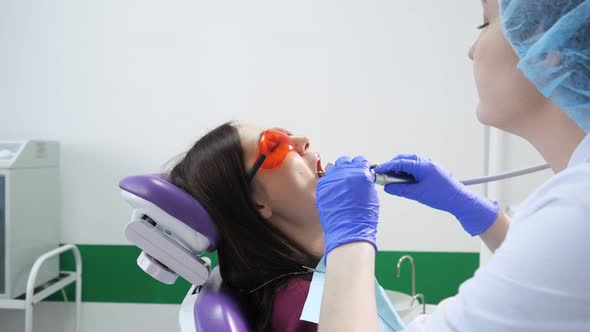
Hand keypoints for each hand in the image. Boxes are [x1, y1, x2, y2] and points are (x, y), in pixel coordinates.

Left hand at [316, 156, 379, 255]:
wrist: (348, 230)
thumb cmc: (362, 218)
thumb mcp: (371, 195)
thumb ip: (365, 182)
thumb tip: (362, 178)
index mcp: (360, 173)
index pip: (359, 160)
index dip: (360, 166)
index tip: (359, 170)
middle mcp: (345, 173)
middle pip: (344, 161)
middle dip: (347, 168)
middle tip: (349, 178)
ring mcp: (331, 179)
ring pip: (332, 168)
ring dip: (337, 174)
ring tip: (340, 186)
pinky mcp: (321, 187)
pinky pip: (325, 180)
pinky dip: (329, 184)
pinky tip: (333, 193)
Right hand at [375, 154, 498, 235]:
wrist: (459, 200)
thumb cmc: (442, 196)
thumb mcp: (418, 194)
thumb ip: (401, 190)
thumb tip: (388, 188)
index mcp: (423, 165)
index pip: (400, 162)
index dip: (387, 166)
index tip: (378, 170)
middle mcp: (426, 162)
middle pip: (404, 159)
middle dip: (392, 166)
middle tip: (383, 174)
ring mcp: (430, 166)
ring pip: (409, 163)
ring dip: (399, 169)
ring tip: (392, 180)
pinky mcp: (431, 171)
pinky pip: (415, 168)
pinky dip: (407, 172)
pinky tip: (403, 181)